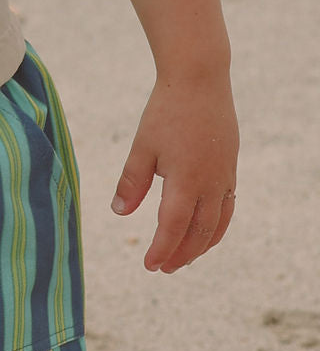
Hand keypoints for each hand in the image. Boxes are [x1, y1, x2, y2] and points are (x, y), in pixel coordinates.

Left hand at [111, 74, 238, 272]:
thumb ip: (131, 183)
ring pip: (217, 224)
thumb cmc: (166, 112)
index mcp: (186, 179)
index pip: (173, 227)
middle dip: (181, 255)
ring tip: (183, 259)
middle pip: (199, 233)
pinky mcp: (230, 168)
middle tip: (163, 269)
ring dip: (200, 246)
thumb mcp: (142, 148)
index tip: (149, 266)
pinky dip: (216, 227)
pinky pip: (228, 208)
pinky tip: (203, 233)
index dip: (162, 250)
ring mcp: (225, 176)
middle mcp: (211, 182)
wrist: (200, 80)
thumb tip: (119, 213)